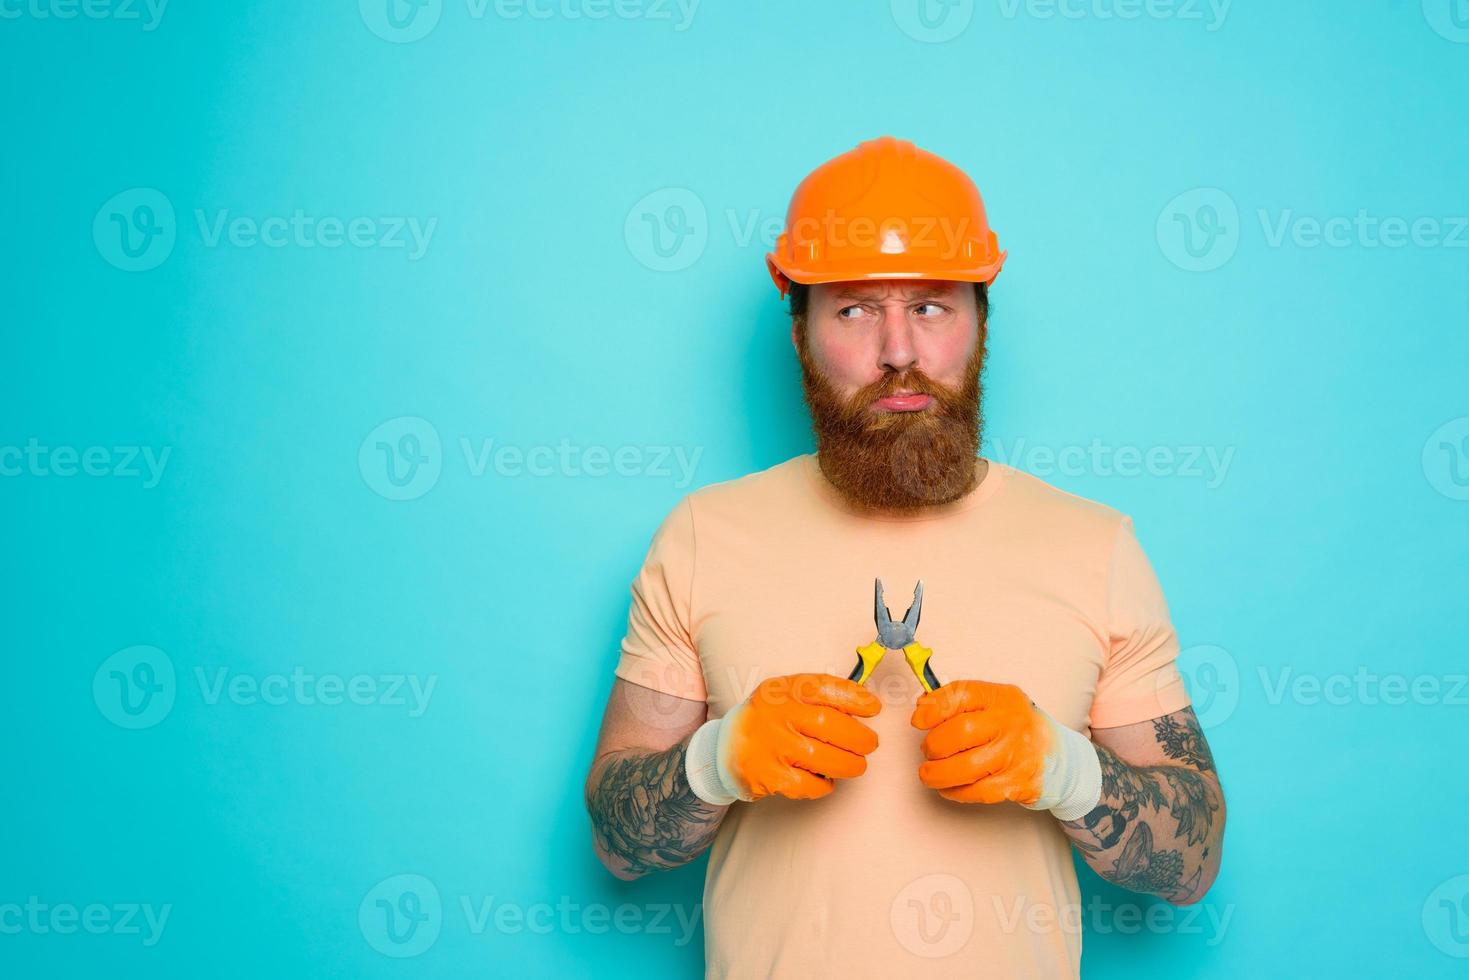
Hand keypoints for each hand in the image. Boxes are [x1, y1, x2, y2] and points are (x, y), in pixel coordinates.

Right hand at [685, 673, 880, 803]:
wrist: (723, 749)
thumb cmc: (767, 721)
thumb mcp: (785, 696)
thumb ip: (818, 697)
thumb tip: (866, 705)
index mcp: (781, 690)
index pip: (823, 687)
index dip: (854, 697)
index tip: (874, 708)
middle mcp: (774, 715)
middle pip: (830, 725)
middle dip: (860, 737)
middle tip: (870, 743)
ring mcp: (771, 747)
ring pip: (826, 759)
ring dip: (850, 764)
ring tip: (856, 764)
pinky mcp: (769, 777)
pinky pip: (811, 785)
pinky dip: (825, 784)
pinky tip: (824, 779)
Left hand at [910, 680, 1100, 820]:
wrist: (1057, 756)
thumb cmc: (1016, 728)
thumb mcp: (993, 704)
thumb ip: (958, 701)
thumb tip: (922, 707)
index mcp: (1002, 697)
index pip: (962, 694)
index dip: (934, 707)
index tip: (918, 720)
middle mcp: (1012, 723)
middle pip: (960, 732)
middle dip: (934, 745)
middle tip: (928, 751)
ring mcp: (1017, 754)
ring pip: (966, 767)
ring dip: (938, 773)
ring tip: (929, 773)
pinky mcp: (1018, 783)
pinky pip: (978, 791)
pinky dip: (956, 792)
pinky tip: (949, 787)